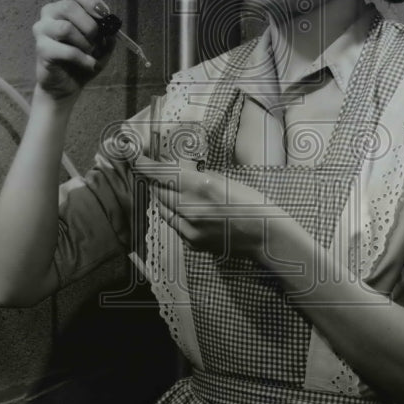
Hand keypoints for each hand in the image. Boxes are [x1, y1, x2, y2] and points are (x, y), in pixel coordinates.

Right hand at [33, 0, 116, 101]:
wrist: (67, 84)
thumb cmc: (83, 59)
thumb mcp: (102, 44)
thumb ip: (108, 32)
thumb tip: (110, 26)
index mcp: (65, 6)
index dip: (91, 0)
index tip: (104, 15)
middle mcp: (50, 13)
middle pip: (69, 7)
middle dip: (90, 26)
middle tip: (97, 40)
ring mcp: (42, 30)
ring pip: (65, 28)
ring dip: (85, 43)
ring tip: (91, 54)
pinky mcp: (41, 49)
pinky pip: (66, 50)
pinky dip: (83, 59)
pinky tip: (89, 64)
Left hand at [133, 155, 276, 260]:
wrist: (265, 237)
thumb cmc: (252, 204)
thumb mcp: (225, 181)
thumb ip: (198, 176)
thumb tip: (178, 171)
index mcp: (200, 186)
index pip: (162, 173)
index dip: (145, 166)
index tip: (137, 160)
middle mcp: (190, 207)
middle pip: (158, 191)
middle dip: (157, 182)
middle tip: (162, 176)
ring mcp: (189, 228)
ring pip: (162, 209)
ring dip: (165, 199)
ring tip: (179, 194)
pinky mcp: (192, 243)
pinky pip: (174, 225)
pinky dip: (176, 216)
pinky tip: (191, 213)